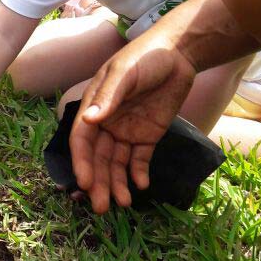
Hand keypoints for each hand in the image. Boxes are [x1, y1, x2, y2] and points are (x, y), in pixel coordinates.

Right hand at [69, 40, 195, 214]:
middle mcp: (107, 120)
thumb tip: (89, 119)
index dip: (81, 161)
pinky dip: (138, 174)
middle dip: (98, 181)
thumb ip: (109, 95)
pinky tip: (141, 185)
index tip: (85, 183)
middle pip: (98, 156)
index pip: (82, 137)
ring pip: (116, 162)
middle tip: (102, 207)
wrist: (179, 53)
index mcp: (96, 103)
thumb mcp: (126, 72)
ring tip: (124, 203)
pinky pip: (139, 159)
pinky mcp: (147, 134)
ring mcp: (127, 128)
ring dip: (116, 183)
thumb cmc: (146, 56)